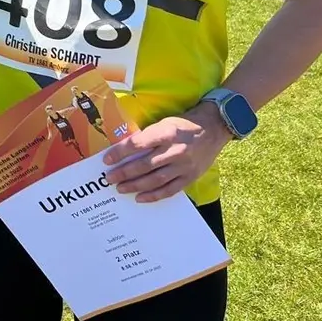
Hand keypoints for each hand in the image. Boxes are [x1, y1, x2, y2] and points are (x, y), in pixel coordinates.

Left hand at [102, 102, 231, 202]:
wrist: (214, 128)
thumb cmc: (184, 125)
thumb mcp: (164, 123)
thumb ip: (147, 137)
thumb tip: (124, 150)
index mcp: (166, 133)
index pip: (138, 144)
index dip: (120, 153)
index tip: (107, 159)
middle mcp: (175, 150)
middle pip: (145, 164)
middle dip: (124, 173)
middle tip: (110, 178)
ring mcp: (184, 165)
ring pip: (156, 179)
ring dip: (136, 185)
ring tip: (120, 188)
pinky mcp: (191, 176)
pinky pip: (170, 190)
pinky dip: (154, 195)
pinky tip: (140, 197)